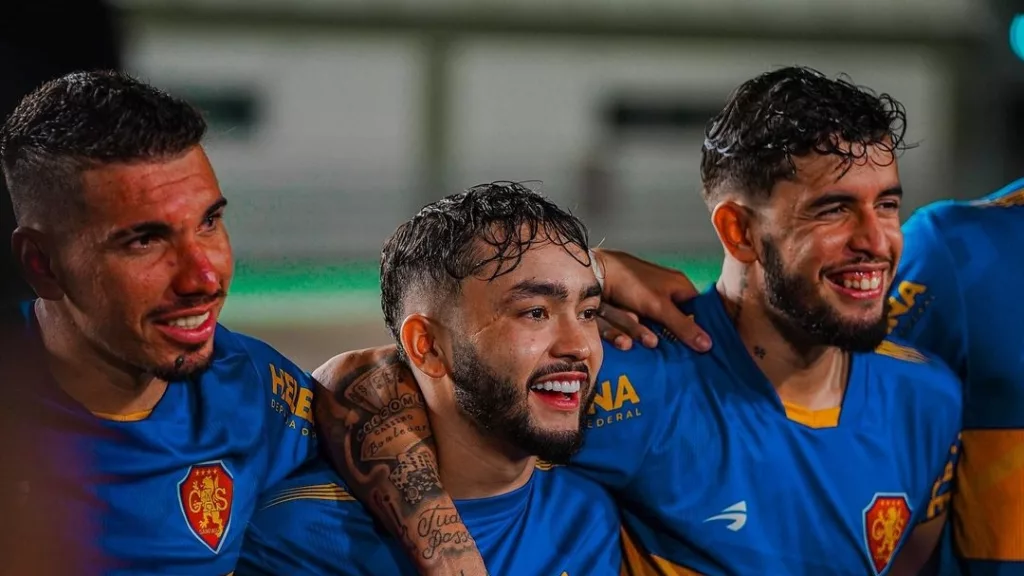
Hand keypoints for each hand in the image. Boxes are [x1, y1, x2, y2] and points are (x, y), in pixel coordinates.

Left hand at [594, 248, 711, 351]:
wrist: (595, 272)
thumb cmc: (632, 283)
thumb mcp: (661, 307)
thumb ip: (683, 326)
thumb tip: (708, 345)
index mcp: (678, 286)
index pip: (698, 309)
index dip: (700, 327)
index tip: (702, 348)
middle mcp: (664, 292)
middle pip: (674, 321)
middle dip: (670, 336)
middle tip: (674, 354)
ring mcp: (645, 300)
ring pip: (651, 325)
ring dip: (643, 334)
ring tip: (645, 345)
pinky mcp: (628, 307)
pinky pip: (632, 323)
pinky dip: (627, 331)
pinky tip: (624, 342)